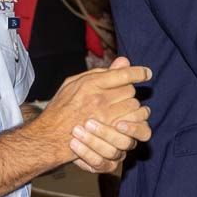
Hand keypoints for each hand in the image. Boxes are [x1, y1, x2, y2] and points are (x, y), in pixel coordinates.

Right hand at [37, 56, 151, 172]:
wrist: (50, 136)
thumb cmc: (60, 107)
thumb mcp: (73, 82)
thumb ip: (100, 71)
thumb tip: (124, 61)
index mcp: (91, 83)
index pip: (124, 74)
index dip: (139, 73)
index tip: (147, 73)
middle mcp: (100, 99)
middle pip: (131, 91)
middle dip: (129, 92)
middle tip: (121, 96)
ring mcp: (105, 117)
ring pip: (134, 107)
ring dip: (131, 107)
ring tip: (121, 109)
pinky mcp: (108, 132)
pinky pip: (131, 123)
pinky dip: (132, 122)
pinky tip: (126, 120)